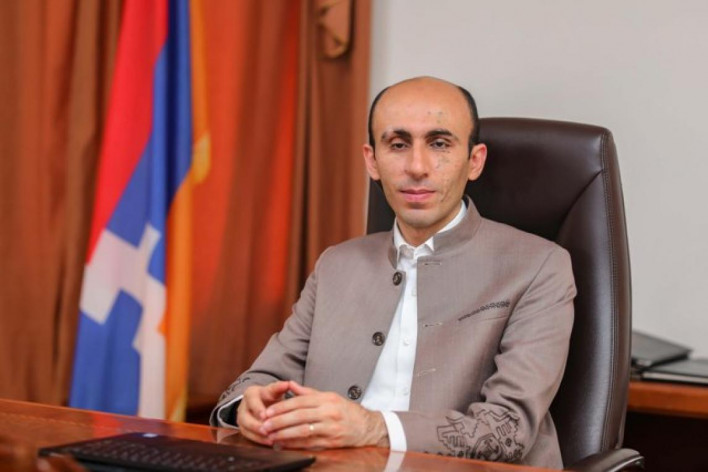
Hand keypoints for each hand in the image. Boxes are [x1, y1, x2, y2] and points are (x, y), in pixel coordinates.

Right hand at [236, 381, 290, 445]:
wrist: (264, 403)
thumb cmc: (271, 396)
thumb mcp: (274, 390)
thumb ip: (280, 387)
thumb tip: (288, 383)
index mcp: (250, 393)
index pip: (252, 400)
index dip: (258, 408)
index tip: (265, 415)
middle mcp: (243, 405)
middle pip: (245, 417)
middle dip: (256, 425)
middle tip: (266, 430)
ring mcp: (241, 418)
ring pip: (246, 427)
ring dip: (258, 434)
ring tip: (270, 438)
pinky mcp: (243, 428)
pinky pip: (248, 436)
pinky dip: (259, 440)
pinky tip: (270, 442)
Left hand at [260, 381, 388, 448]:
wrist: (367, 427)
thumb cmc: (346, 410)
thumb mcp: (330, 396)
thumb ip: (308, 392)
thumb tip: (289, 384)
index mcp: (327, 399)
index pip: (300, 401)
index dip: (282, 407)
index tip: (267, 411)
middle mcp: (329, 412)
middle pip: (299, 416)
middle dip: (279, 421)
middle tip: (264, 425)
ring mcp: (331, 428)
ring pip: (303, 431)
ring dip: (284, 434)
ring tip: (270, 436)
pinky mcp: (332, 442)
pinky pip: (309, 444)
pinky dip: (294, 445)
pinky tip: (283, 444)